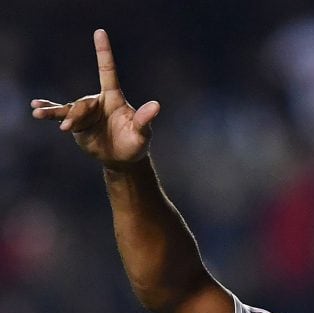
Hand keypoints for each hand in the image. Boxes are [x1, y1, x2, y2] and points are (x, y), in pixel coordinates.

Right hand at [30, 29, 159, 167]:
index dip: (104, 53)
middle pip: (84, 103)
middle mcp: (97, 101)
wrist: (121, 158)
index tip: (100, 32)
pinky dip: (49, 110)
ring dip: (54, 112)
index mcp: (114, 97)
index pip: (108, 71)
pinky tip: (36, 108)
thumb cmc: (135, 143)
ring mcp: (85, 111)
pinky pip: (61, 114)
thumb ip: (145, 120)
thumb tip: (156, 106)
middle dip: (75, 115)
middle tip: (67, 128)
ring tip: (38, 113)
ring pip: (70, 109)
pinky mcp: (76, 123)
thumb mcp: (142, 134)